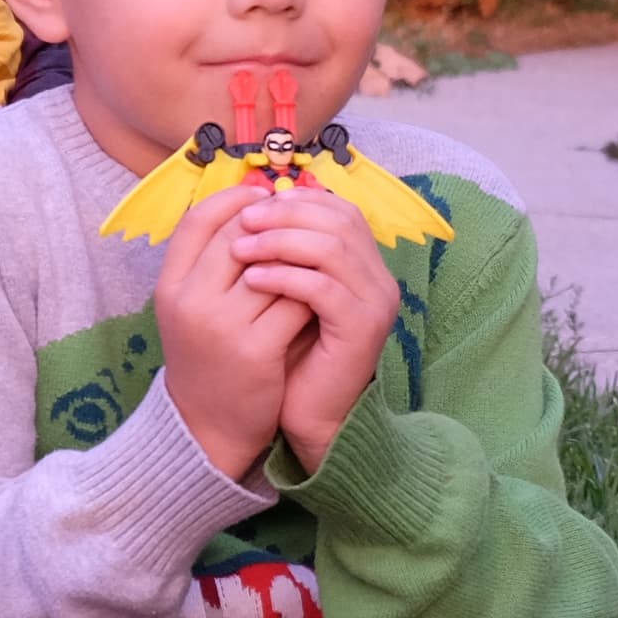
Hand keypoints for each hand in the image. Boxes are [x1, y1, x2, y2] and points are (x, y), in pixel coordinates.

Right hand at [153, 183, 311, 480]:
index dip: (232, 199)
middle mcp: (190, 301)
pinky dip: (312, 290)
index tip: (262, 193)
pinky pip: (295, 302)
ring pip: (273, 265)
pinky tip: (322, 289)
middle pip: (238, 235)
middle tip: (301, 216)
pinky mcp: (256, 349)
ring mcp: (221, 325)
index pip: (198, 220)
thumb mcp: (190, 306)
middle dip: (274, 221)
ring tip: (315, 250)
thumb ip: (211, 262)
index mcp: (169, 286)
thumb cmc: (205, 357)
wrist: (206, 426)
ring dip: (299, 255)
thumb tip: (252, 202)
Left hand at [230, 184, 399, 473]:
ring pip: (332, 249)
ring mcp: (375, 303)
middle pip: (338, 220)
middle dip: (285, 215)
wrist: (310, 416)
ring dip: (280, 242)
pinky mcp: (362, 329)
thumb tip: (251, 207)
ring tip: (239, 249)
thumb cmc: (292, 354)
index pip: (339, 209)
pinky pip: (323, 288)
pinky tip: (251, 280)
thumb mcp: (286, 295)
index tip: (252, 204)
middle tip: (243, 221)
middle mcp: (378, 279)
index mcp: (364, 265)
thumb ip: (285, 255)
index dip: (297, 201)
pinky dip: (284, 278)